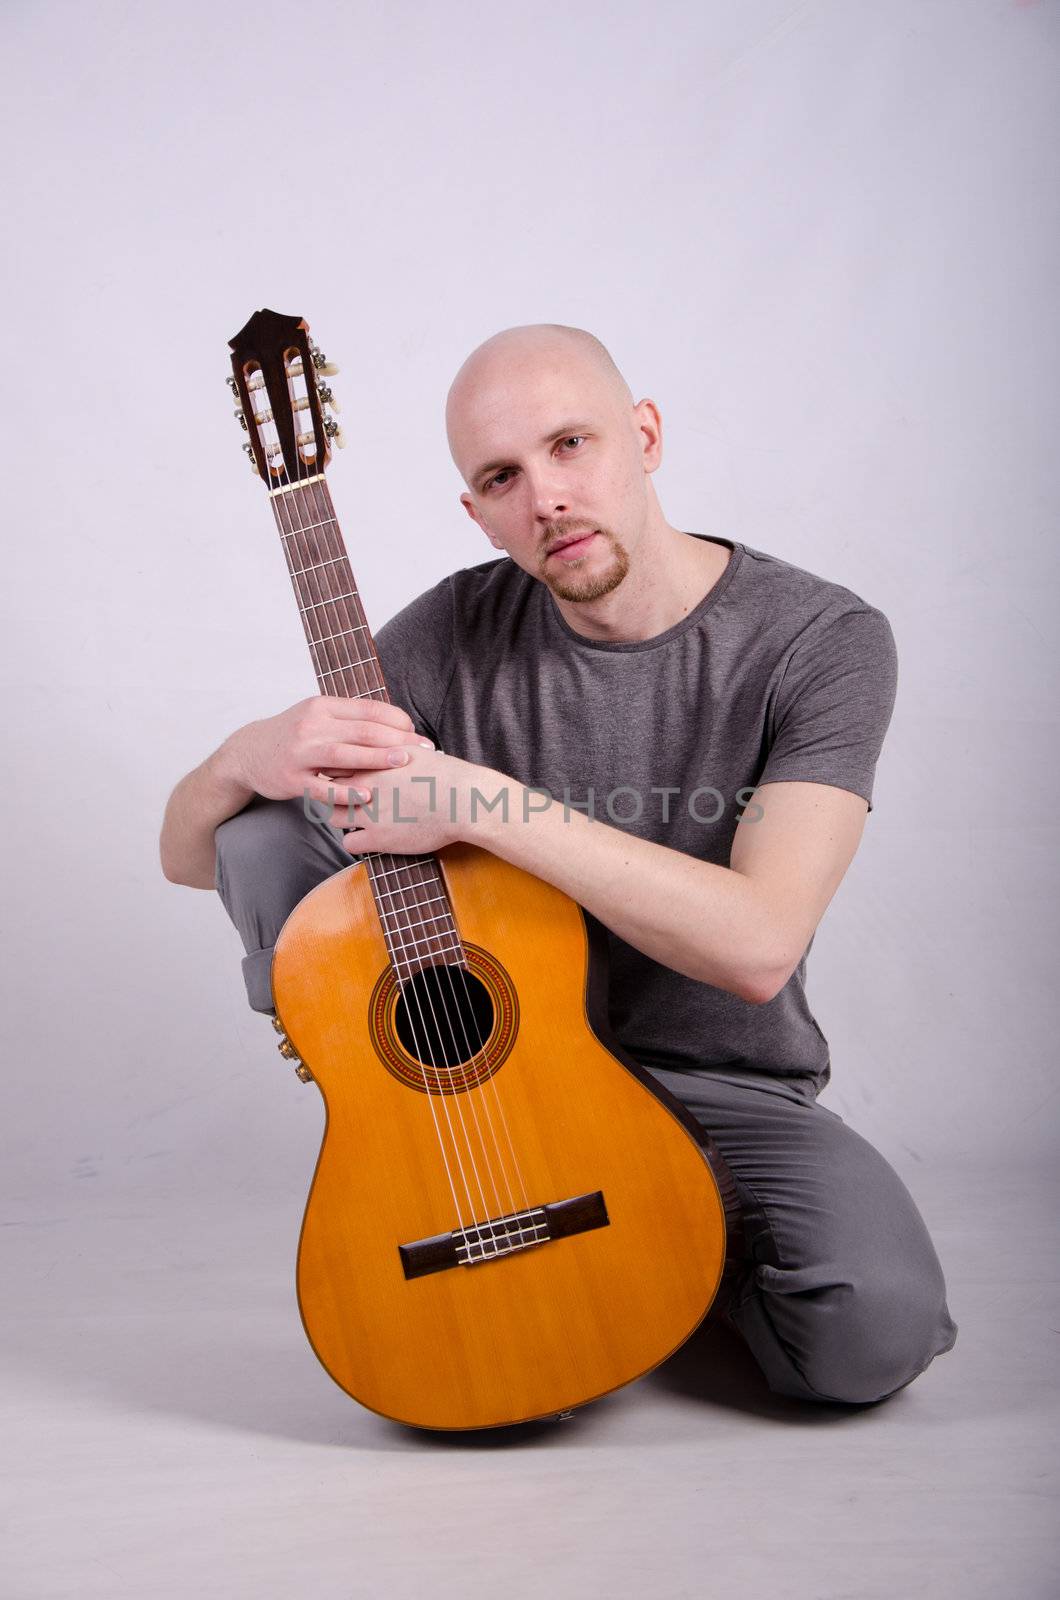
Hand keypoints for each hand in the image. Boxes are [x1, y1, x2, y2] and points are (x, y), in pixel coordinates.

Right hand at [216, 695, 433, 801]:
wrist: (247, 753)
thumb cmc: (293, 734)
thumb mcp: (318, 715)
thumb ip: (351, 718)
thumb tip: (397, 723)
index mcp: (323, 706)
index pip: (368, 709)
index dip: (397, 720)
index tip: (417, 733)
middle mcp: (312, 725)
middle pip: (362, 730)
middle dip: (398, 740)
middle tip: (424, 750)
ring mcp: (301, 752)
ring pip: (345, 755)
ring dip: (378, 759)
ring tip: (405, 764)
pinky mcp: (291, 779)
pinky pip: (322, 787)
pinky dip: (346, 791)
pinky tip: (367, 795)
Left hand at [302, 747, 493, 855]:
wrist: (460, 800)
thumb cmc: (444, 775)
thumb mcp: (415, 751)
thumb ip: (393, 747)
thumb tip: (390, 743)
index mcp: (373, 762)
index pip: (337, 762)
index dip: (340, 770)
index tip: (348, 776)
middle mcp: (364, 786)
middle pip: (328, 789)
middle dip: (335, 794)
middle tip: (350, 798)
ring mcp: (368, 812)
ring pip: (333, 817)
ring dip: (342, 818)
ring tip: (358, 819)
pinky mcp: (377, 838)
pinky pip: (348, 843)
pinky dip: (355, 841)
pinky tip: (369, 837)